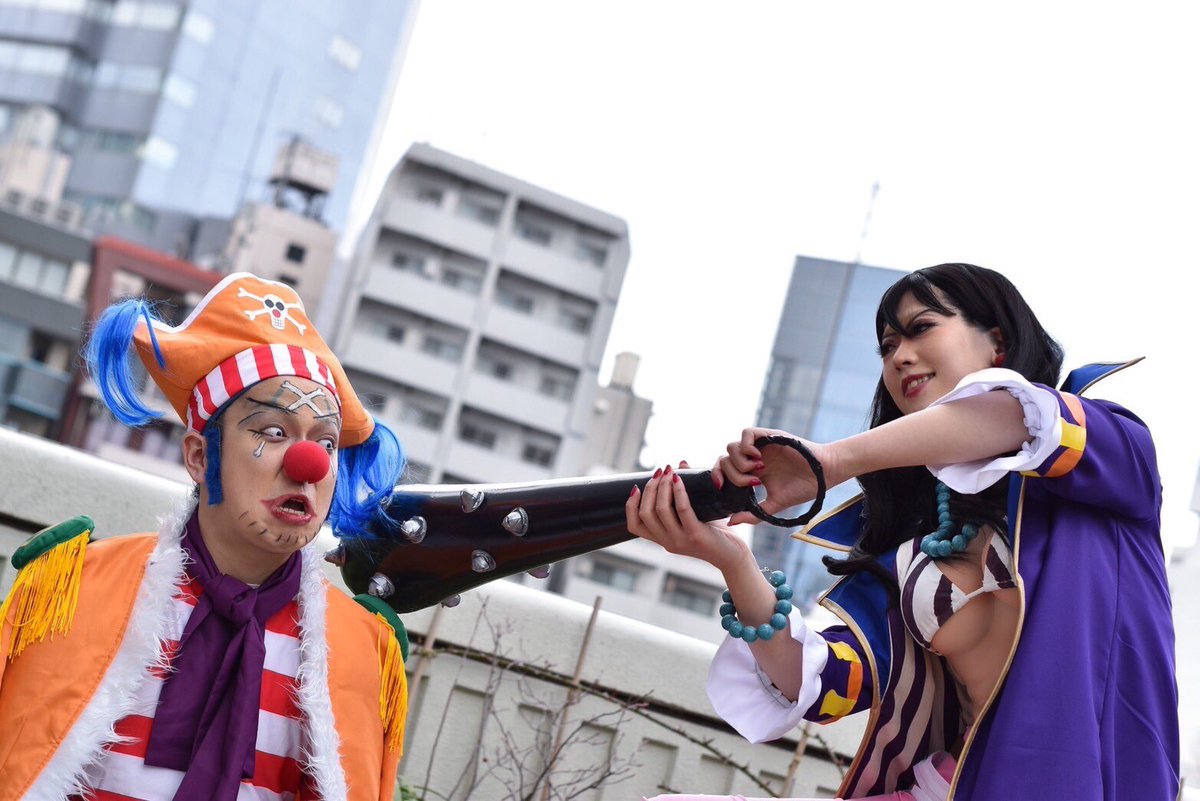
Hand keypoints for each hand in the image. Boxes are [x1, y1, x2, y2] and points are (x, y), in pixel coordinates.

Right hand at [625, 462, 749, 573]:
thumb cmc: (714, 533)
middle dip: (650, 488)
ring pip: (660, 510)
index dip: (630, 505)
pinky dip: (678, 491)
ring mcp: (680, 540)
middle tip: (660, 472)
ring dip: (663, 486)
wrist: (733, 556)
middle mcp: (667, 542)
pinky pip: (682, 509)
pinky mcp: (696, 535)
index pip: (634, 525)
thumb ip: (683, 494)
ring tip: (669, 471)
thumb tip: (680, 464)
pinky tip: (679, 478)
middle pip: (645, 513)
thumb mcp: (694, 515)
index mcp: (662, 540)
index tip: (636, 487)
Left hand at [715, 428, 837, 525]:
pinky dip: (746, 446)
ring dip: (739, 462)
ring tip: (757, 472)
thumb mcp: (775, 505)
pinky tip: (758, 460)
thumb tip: (730, 522)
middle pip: (725, 459)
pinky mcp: (770, 436)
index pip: (724, 470)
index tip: (721, 488)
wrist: (824, 474)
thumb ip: (753, 514)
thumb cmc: (804, 488)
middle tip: (752, 484)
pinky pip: (747, 433)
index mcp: (751, 472)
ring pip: (732, 447)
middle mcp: (753, 458)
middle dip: (732, 474)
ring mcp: (760, 446)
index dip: (717, 477)